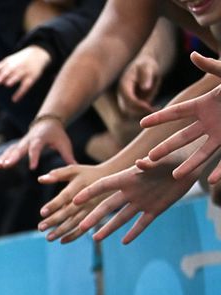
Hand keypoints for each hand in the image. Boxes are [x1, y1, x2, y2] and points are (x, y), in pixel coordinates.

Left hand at [0, 45, 51, 102]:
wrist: (38, 53)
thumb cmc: (18, 61)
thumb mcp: (7, 63)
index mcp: (8, 63)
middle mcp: (15, 66)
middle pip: (9, 70)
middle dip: (3, 75)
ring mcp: (24, 72)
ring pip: (18, 76)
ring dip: (13, 79)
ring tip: (7, 84)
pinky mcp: (31, 78)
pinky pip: (26, 86)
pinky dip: (21, 92)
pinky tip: (14, 100)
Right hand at [0, 115, 74, 170]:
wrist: (47, 122)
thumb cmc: (57, 134)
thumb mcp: (64, 143)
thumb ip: (68, 155)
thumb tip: (76, 167)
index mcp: (40, 138)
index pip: (36, 148)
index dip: (34, 157)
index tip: (32, 167)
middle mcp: (28, 140)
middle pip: (19, 149)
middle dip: (12, 158)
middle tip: (6, 165)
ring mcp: (21, 143)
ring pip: (10, 151)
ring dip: (2, 159)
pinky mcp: (17, 146)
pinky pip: (7, 153)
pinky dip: (0, 159)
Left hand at [36, 162, 109, 242]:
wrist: (112, 178)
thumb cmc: (87, 173)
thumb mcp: (74, 170)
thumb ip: (57, 174)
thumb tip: (40, 179)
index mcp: (80, 186)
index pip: (65, 196)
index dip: (54, 204)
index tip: (42, 212)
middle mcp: (86, 199)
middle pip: (68, 211)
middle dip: (54, 220)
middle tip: (40, 228)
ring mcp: (92, 209)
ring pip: (75, 222)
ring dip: (62, 231)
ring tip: (48, 238)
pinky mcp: (95, 216)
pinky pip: (85, 228)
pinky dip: (74, 235)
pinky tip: (62, 241)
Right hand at [73, 157, 200, 243]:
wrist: (189, 166)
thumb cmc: (174, 157)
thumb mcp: (162, 158)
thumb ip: (150, 162)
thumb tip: (141, 162)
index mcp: (128, 177)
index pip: (104, 186)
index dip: (89, 193)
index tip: (74, 201)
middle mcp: (131, 191)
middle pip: (108, 205)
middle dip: (94, 217)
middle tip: (80, 227)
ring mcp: (141, 202)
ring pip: (121, 218)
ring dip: (108, 228)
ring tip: (95, 238)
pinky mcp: (155, 210)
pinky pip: (142, 223)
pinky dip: (134, 232)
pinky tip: (124, 241)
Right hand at [117, 54, 160, 117]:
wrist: (145, 68)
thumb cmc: (147, 65)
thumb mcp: (148, 67)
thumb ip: (146, 76)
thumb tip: (145, 88)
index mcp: (124, 85)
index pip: (127, 98)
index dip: (137, 104)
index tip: (149, 107)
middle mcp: (122, 94)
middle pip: (127, 108)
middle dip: (140, 111)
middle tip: (155, 110)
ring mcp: (125, 100)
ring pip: (131, 113)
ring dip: (143, 113)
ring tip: (157, 108)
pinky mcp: (132, 104)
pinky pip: (136, 112)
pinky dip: (145, 112)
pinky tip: (157, 107)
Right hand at [141, 52, 220, 182]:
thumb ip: (212, 66)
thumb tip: (193, 55)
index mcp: (205, 105)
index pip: (176, 113)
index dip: (159, 117)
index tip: (141, 124)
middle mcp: (209, 122)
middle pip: (182, 137)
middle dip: (165, 148)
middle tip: (149, 159)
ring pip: (201, 152)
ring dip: (189, 164)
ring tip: (176, 175)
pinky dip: (220, 170)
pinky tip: (210, 180)